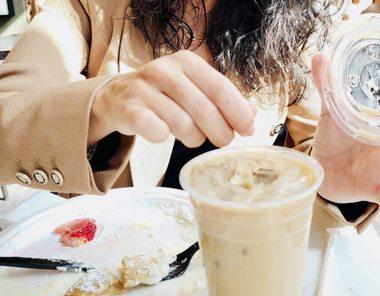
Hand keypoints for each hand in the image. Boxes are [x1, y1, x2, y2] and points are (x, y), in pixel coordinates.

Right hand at [89, 50, 255, 146]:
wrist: (117, 96)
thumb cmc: (164, 95)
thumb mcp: (195, 89)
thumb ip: (223, 100)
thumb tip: (252, 114)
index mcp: (187, 62)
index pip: (222, 89)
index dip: (239, 113)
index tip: (248, 130)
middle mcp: (164, 70)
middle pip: (206, 111)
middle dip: (220, 132)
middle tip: (222, 140)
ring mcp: (143, 88)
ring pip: (184, 126)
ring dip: (193, 138)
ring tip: (190, 135)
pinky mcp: (127, 108)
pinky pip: (156, 132)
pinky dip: (163, 138)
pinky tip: (162, 133)